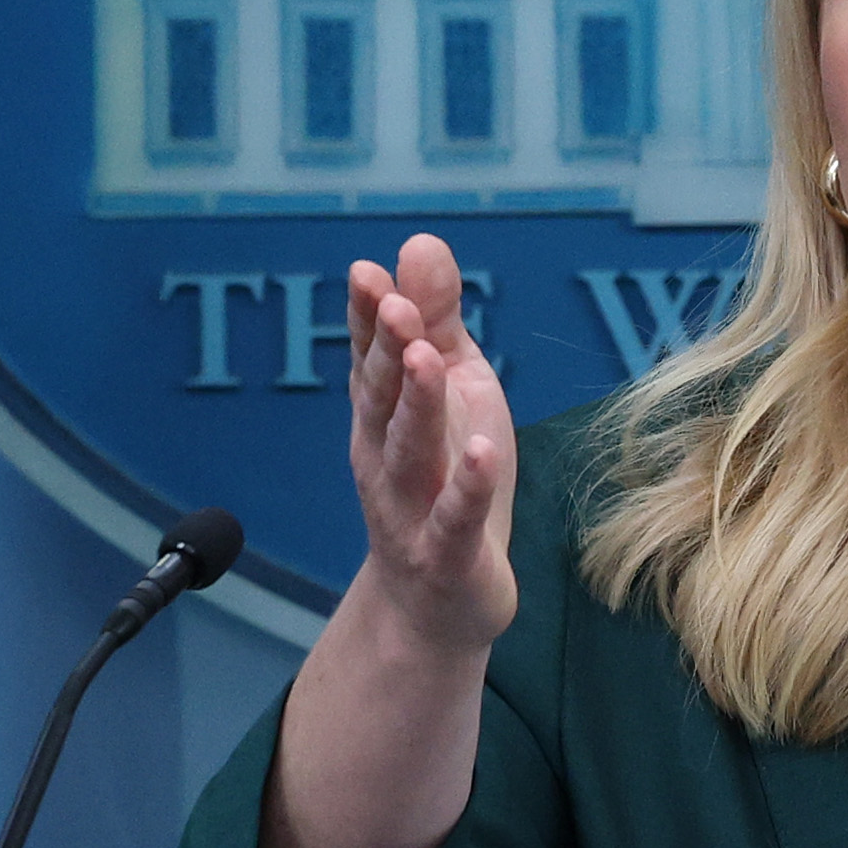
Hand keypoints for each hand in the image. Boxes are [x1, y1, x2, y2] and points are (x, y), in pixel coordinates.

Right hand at [344, 233, 518, 658]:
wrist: (437, 605)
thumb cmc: (446, 481)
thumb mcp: (452, 391)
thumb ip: (436, 323)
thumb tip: (420, 242)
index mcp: (384, 415)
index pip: (371, 357)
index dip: (366, 317)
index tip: (366, 271)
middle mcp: (385, 457)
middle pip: (380, 397)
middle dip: (384, 349)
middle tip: (391, 301)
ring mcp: (411, 508)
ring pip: (409, 451)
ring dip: (415, 404)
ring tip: (424, 358)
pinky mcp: (446, 555)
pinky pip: (454, 518)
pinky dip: (466, 486)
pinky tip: (481, 451)